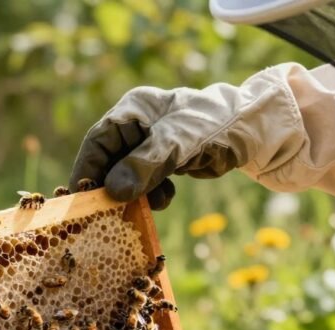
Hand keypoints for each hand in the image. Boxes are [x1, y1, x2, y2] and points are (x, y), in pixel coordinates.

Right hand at [68, 86, 242, 209]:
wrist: (253, 130)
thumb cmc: (214, 124)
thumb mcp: (177, 143)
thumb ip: (145, 165)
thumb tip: (113, 192)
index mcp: (133, 110)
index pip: (98, 142)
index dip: (87, 171)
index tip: (81, 200)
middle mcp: (137, 125)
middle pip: (110, 161)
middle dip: (112, 188)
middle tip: (109, 214)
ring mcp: (150, 144)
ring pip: (128, 176)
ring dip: (134, 195)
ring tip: (148, 206)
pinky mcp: (164, 161)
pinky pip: (146, 183)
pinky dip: (152, 195)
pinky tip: (165, 198)